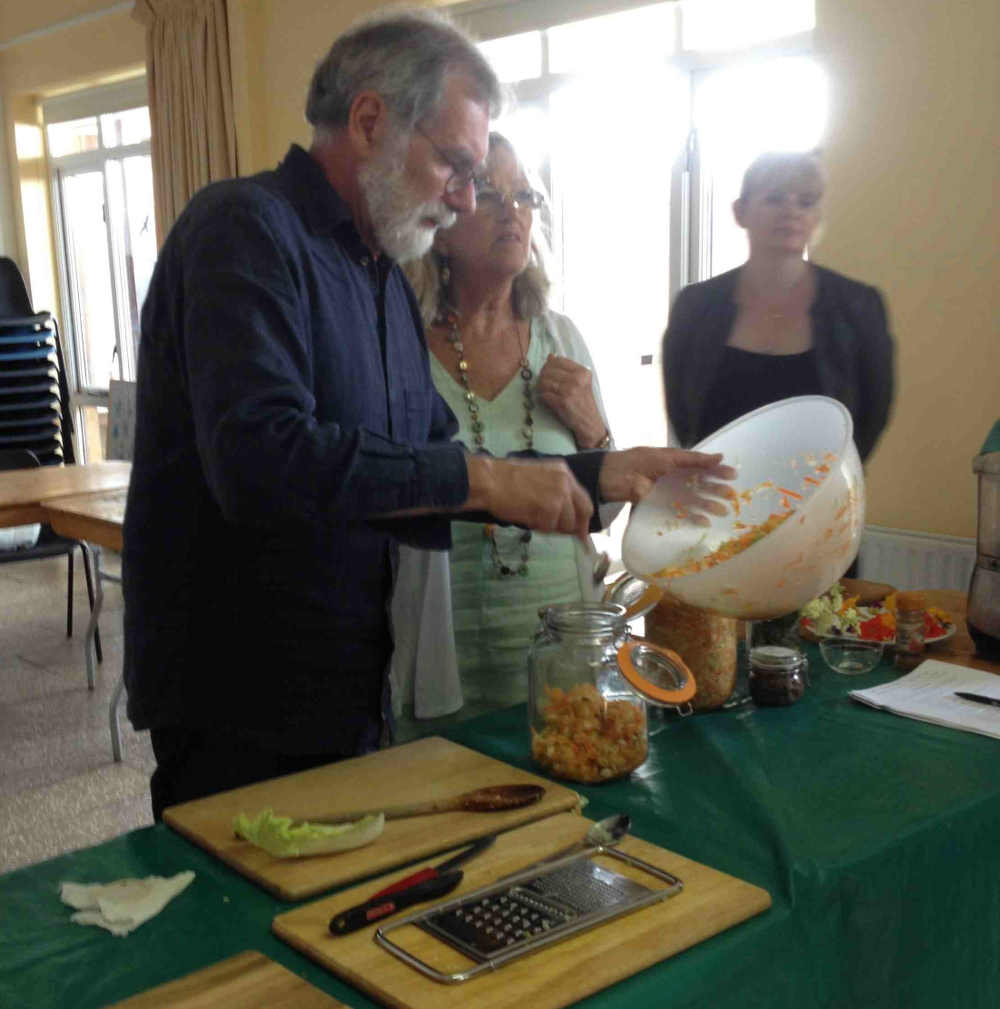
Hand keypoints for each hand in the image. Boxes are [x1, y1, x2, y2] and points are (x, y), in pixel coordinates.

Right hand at [465, 454, 592, 540]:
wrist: (490, 481)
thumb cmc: (505, 480)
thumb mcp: (538, 478)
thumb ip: (555, 492)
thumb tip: (564, 515)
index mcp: (563, 472)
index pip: (583, 499)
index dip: (582, 518)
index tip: (581, 532)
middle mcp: (566, 482)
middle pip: (582, 512)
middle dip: (576, 528)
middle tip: (570, 537)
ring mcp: (559, 495)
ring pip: (565, 523)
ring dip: (551, 527)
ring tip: (532, 519)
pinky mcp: (550, 508)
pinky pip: (549, 527)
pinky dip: (538, 527)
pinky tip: (526, 517)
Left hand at [536, 355, 607, 448]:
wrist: (589, 423)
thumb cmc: (584, 402)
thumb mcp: (581, 382)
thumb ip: (567, 369)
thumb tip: (550, 356)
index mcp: (583, 372)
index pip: (558, 360)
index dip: (549, 365)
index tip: (548, 372)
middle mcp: (577, 379)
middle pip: (548, 370)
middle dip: (542, 376)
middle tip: (543, 383)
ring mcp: (569, 391)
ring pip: (544, 382)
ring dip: (541, 387)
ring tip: (544, 391)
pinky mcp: (562, 402)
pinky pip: (544, 394)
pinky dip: (542, 396)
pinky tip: (546, 398)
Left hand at [598, 447, 737, 519]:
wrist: (614, 477)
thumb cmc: (640, 462)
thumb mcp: (668, 457)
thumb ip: (693, 459)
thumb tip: (720, 457)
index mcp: (678, 464)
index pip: (702, 468)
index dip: (718, 472)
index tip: (733, 475)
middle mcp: (676, 480)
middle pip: (701, 486)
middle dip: (717, 491)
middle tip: (732, 496)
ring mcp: (670, 494)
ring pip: (694, 501)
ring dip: (709, 506)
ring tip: (723, 512)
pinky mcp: (662, 507)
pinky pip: (680, 514)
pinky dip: (692, 518)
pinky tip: (704, 522)